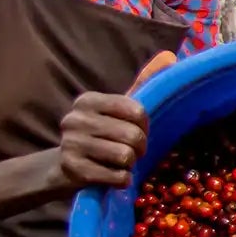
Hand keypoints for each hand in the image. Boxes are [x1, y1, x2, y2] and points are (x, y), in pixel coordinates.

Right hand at [54, 52, 173, 188]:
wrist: (65, 166)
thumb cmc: (100, 134)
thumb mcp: (116, 109)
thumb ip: (142, 83)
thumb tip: (170, 56)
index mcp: (87, 100)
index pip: (137, 112)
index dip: (145, 126)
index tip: (137, 131)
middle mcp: (75, 119)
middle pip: (133, 136)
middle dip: (140, 148)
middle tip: (131, 152)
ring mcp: (71, 144)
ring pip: (125, 156)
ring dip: (130, 165)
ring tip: (119, 163)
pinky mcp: (72, 170)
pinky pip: (117, 177)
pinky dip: (122, 180)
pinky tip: (112, 175)